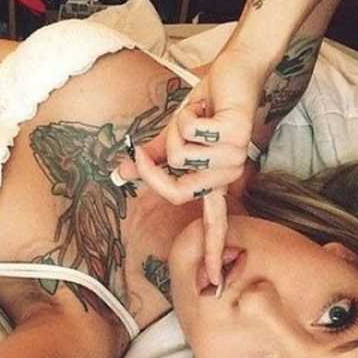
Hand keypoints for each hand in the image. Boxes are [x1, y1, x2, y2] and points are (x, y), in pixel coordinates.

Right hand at [117, 48, 265, 285]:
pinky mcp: (236, 136)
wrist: (236, 73)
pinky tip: (207, 108)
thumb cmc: (207, 107)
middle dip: (153, 165)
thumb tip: (121, 172)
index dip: (212, 253)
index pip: (214, 224)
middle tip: (150, 142)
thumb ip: (151, 159)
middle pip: (177, 190)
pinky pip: (188, 135)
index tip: (212, 284)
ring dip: (177, 130)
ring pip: (179, 158)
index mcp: (217, 181)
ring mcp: (235, 158)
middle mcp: (229, 176)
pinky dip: (187, 115)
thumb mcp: (173, 137)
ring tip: (196, 116)